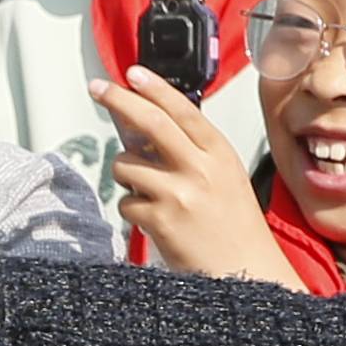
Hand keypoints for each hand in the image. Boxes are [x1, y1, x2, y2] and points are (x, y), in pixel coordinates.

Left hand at [94, 71, 285, 283]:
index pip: (182, 110)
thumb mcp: (226, 177)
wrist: (247, 271)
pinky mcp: (160, 220)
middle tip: (98, 89)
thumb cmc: (235, 227)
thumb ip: (193, 152)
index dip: (154, 88)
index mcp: (219, 154)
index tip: (133, 73)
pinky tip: (154, 220)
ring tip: (149, 193)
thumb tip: (148, 130)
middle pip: (150, 123)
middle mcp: (200, 169)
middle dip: (119, 100)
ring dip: (127, 176)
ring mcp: (179, 194)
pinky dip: (134, 210)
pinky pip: (126, 202)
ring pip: (126, 165)